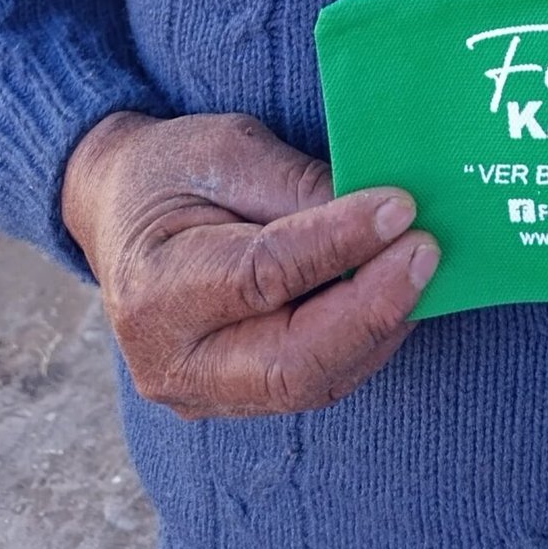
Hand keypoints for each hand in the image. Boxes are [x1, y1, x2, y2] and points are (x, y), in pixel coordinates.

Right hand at [61, 110, 438, 418]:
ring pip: (311, 381)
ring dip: (378, 327)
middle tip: (427, 251)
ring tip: (425, 270)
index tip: (400, 207)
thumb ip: (295, 185)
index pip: (262, 276)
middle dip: (371, 309)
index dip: (338, 243)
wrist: (121, 214)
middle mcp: (173, 361)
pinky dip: (363, 342)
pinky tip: (398, 297)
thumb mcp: (225, 150)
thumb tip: (379, 213)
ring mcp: (203, 393)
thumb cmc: (171, 171)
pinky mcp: (237, 398)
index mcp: (155, 287)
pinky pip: (313, 381)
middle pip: (290, 360)